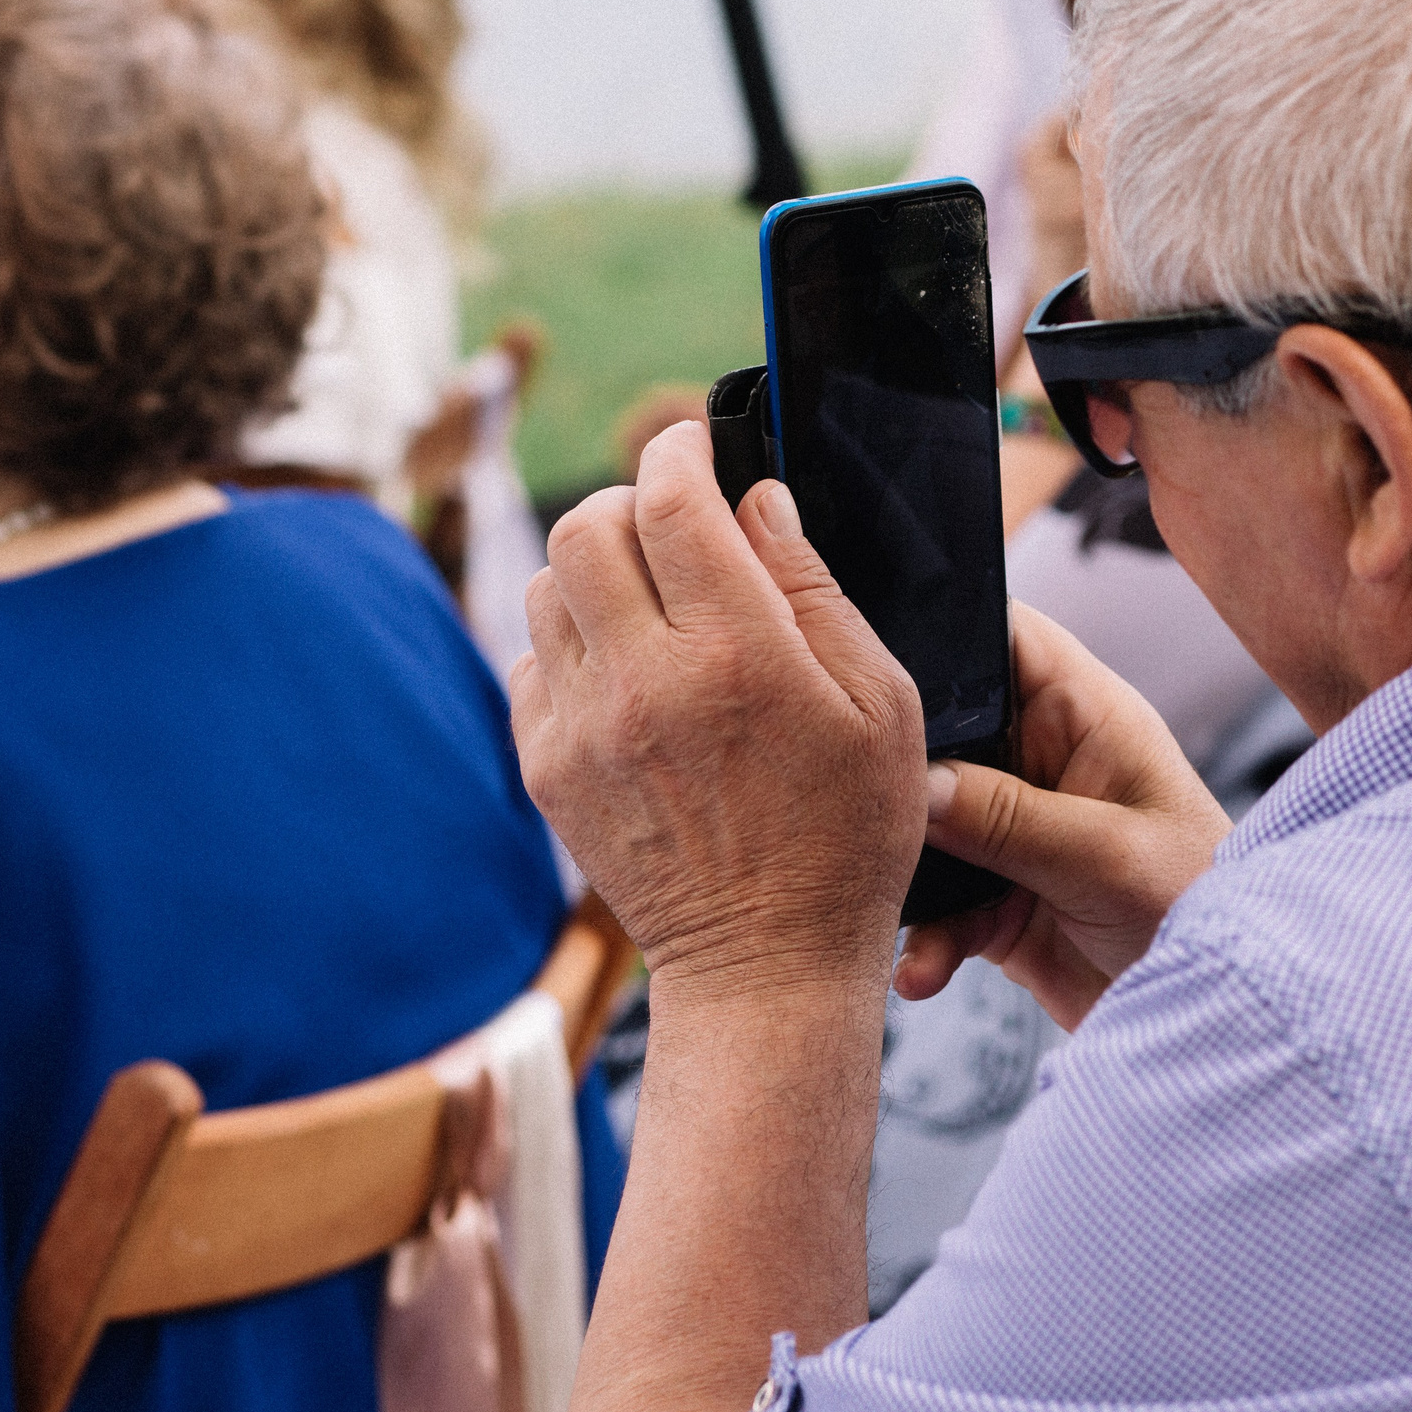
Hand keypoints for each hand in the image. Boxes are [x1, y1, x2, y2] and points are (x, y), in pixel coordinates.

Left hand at [511, 422, 925, 995]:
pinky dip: (574, 641)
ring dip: (597, 569)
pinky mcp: (547, 768)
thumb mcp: (879, 705)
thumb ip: (818, 590)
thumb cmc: (846, 837)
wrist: (764, 964)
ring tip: (654, 599)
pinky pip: (531, 660)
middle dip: (632, 502)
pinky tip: (630, 670)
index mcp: (737, 656)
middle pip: (588, 525)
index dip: (680, 452)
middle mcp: (644, 681)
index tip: (696, 447)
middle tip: (677, 521)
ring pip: (547, 586)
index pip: (672, 501)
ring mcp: (583, 727)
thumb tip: (760, 503)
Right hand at [896, 603, 1229, 1028]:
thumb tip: (916, 782)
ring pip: (926, 824)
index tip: (867, 661)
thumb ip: (1009, 818)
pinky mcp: (1000, 900)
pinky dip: (927, 938)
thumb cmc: (1205, 907)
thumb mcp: (1107, 855)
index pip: (1002, 637)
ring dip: (908, 872)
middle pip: (942, 731)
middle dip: (896, 771)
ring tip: (892, 908)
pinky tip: (924, 971)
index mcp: (1084, 717)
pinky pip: (939, 905)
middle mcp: (1043, 764)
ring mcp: (1017, 832)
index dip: (939, 632)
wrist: (1221, 1018)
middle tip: (859, 807)